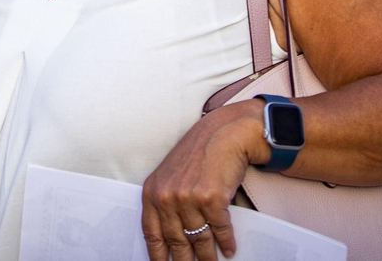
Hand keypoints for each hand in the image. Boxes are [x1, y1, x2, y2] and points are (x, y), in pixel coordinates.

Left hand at [141, 101, 266, 260]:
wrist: (224, 133)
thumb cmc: (198, 152)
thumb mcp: (170, 174)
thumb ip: (165, 200)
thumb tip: (172, 233)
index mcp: (153, 191)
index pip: (152, 233)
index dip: (157, 255)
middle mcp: (168, 197)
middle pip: (175, 242)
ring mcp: (188, 199)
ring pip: (198, 240)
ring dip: (207, 257)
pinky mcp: (211, 200)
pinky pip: (219, 231)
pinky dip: (226, 243)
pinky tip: (229, 249)